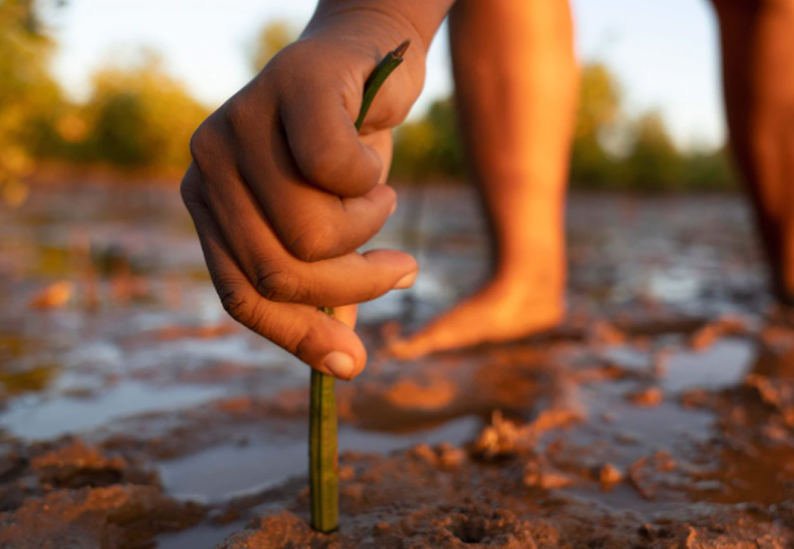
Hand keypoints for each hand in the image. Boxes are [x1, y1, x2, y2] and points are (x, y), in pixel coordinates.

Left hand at [180, 15, 425, 379]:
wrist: (371, 55)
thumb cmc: (349, 147)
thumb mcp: (333, 225)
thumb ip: (324, 284)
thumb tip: (338, 365)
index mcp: (210, 206)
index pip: (241, 295)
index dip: (298, 338)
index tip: (352, 366)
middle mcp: (208, 166)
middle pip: (279, 273)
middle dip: (354, 286)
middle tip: (401, 268)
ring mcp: (240, 123)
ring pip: (311, 233)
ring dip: (370, 229)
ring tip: (381, 196)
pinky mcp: (287, 88)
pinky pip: (338, 172)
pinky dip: (372, 182)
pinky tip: (375, 155)